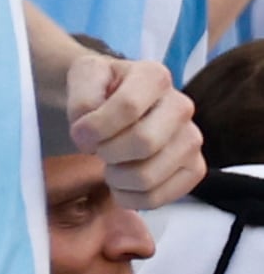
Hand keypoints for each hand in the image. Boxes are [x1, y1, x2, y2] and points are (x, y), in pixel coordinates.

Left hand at [73, 46, 205, 209]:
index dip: (96, 127)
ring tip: (108, 166)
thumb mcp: (83, 76)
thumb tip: (89, 133)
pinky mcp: (194, 169)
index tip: (79, 133)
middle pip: (144, 142)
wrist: (112, 102)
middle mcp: (181, 106)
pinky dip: (132, 198)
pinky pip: (162, 197)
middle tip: (97, 150)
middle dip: (108, 152)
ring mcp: (192, 139)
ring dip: (117, 177)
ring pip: (150, 175)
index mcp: (154, 76)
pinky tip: (120, 184)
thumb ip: (81, 98)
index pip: (128, 107)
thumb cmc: (100, 89)